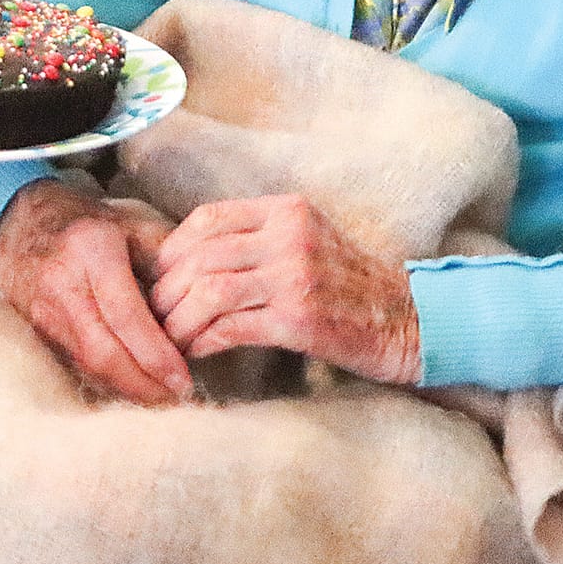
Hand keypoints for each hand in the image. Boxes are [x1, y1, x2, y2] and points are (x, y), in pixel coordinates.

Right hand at [0, 178, 192, 403]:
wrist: (15, 223)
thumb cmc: (82, 221)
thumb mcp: (128, 224)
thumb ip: (166, 256)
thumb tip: (202, 294)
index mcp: (91, 251)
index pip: (125, 315)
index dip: (155, 353)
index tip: (184, 378)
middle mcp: (64, 285)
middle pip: (104, 351)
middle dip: (144, 385)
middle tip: (178, 398)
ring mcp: (46, 311)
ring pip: (90, 365)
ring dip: (128, 389)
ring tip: (163, 398)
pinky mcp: (40, 331)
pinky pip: (78, 364)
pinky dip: (109, 381)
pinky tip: (134, 387)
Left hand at [150, 193, 421, 383]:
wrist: (410, 321)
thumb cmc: (352, 286)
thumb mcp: (308, 240)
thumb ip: (259, 238)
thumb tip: (190, 257)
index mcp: (287, 210)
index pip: (208, 218)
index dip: (173, 248)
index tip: (159, 275)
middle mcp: (289, 236)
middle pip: (201, 255)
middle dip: (166, 289)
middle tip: (152, 314)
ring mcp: (295, 276)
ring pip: (209, 291)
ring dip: (178, 319)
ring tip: (168, 338)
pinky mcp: (300, 320)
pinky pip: (232, 327)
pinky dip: (203, 341)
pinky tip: (194, 353)